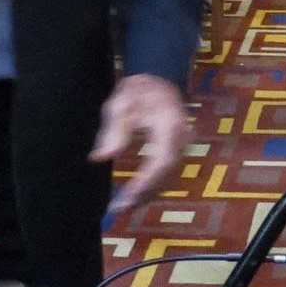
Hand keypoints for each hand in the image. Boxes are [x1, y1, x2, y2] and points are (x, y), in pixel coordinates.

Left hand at [89, 73, 188, 212]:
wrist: (160, 79)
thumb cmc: (139, 90)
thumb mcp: (120, 104)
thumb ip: (113, 131)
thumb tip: (101, 157)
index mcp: (170, 125)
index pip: (162, 160)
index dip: (146, 182)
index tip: (127, 196)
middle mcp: (182, 138)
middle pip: (168, 174)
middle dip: (145, 193)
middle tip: (120, 208)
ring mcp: (184, 145)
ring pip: (170, 177)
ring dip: (149, 194)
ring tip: (125, 207)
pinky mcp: (179, 150)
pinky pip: (169, 173)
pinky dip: (154, 187)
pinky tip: (137, 195)